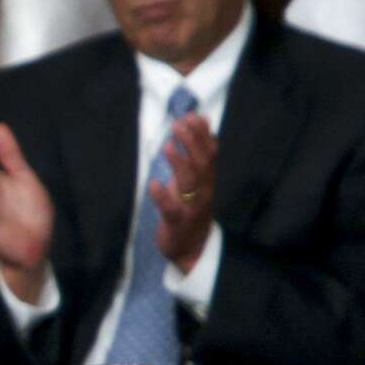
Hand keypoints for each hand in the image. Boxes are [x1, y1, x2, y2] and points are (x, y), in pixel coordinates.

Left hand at [152, 113, 217, 269]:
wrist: (192, 249)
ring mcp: (191, 207)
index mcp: (207, 181)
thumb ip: (197, 155)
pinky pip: (171, 209)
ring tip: (167, 147)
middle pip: (202, 164)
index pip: (210, 153)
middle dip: (192, 142)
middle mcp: (203, 192)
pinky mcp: (176, 222)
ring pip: (190, 183)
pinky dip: (163, 196)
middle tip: (178, 125)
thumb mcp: (196, 182)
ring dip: (179, 163)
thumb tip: (198, 123)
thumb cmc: (190, 210)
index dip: (203, 134)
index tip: (193, 115)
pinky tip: (153, 184)